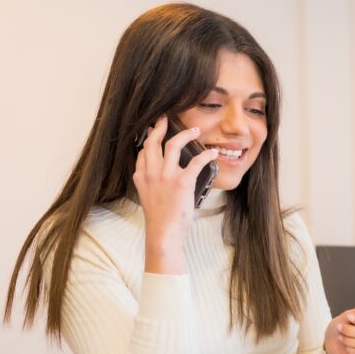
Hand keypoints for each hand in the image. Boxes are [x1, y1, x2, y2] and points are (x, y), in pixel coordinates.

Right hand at [134, 115, 219, 273]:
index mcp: (141, 177)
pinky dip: (206, 155)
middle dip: (160, 127)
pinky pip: (196, 161)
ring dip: (185, 134)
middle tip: (166, 119)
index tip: (154, 134)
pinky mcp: (181, 182)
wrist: (163, 234)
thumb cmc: (159, 221)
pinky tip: (213, 152)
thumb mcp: (148, 199)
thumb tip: (165, 180)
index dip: (149, 141)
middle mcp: (151, 172)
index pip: (143, 153)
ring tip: (194, 129)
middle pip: (154, 142)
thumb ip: (152, 185)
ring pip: (173, 144)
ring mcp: (165, 176)